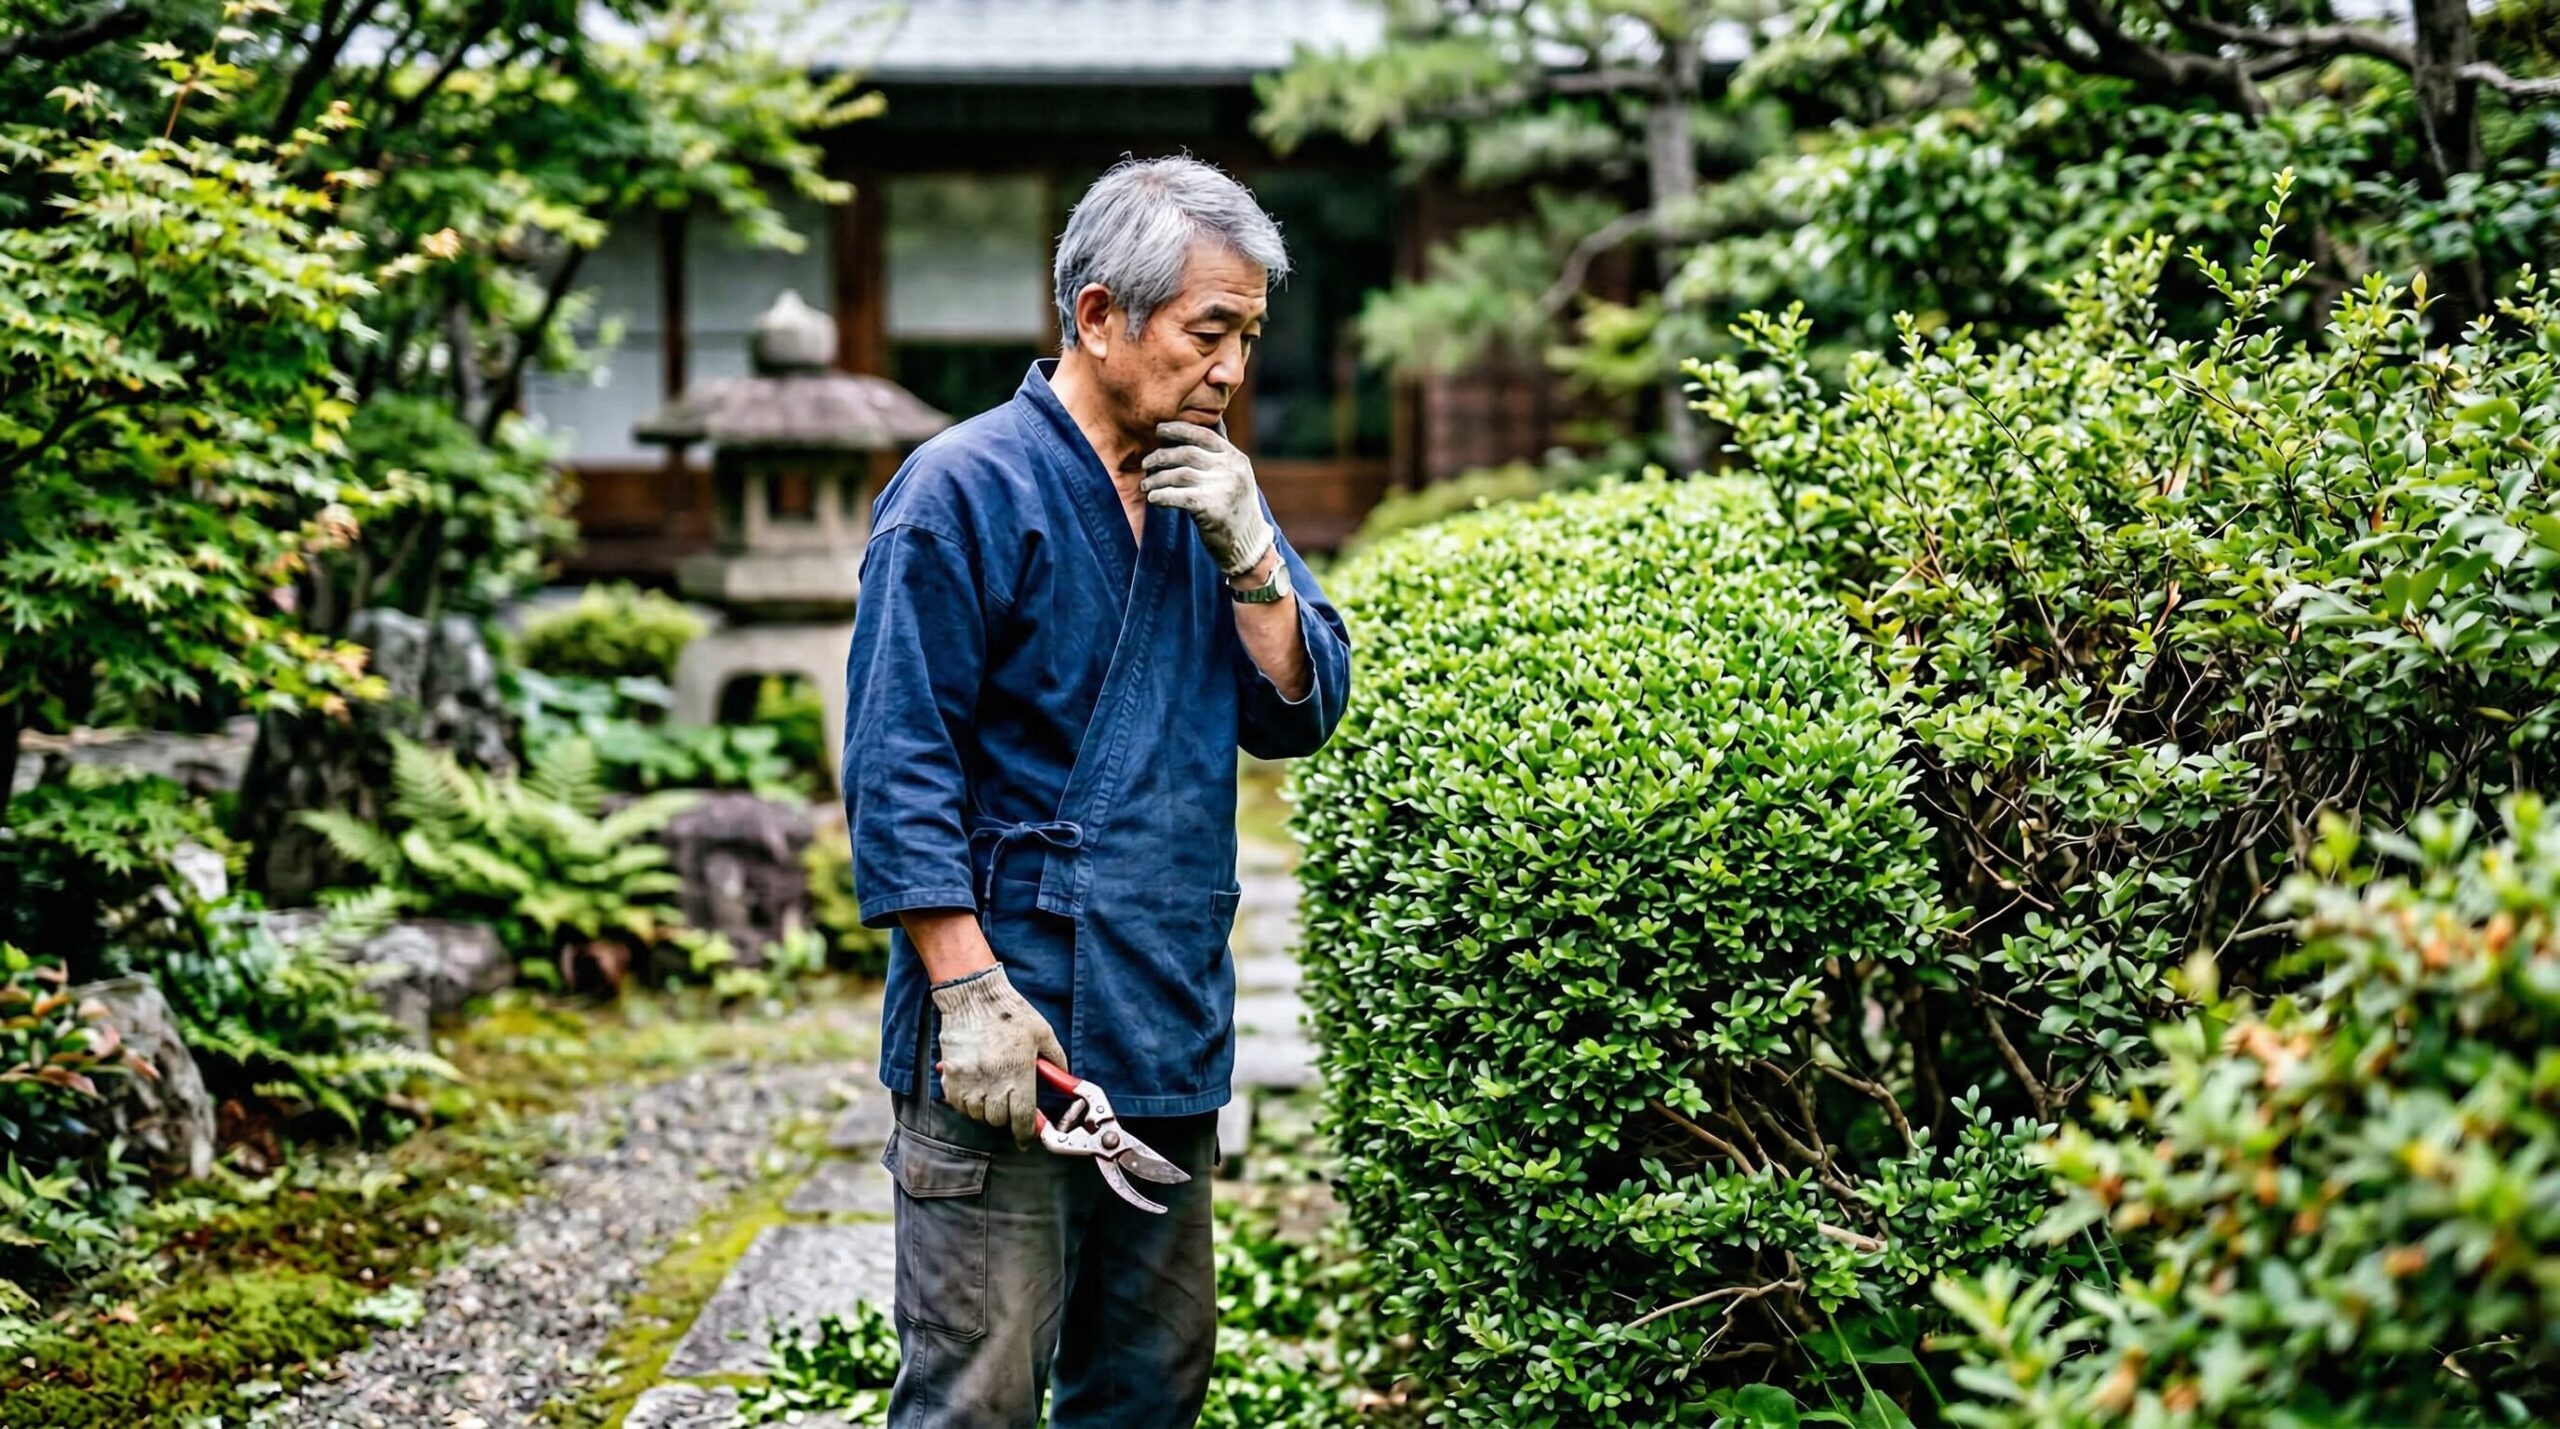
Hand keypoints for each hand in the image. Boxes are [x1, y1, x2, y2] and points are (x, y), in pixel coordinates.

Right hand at [930, 965, 1066, 1142]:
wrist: (974, 995)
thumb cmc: (1010, 1012)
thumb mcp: (1043, 1033)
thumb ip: (1056, 1060)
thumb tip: (1065, 1080)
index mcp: (1019, 1073)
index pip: (1021, 1117)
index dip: (1025, 1133)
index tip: (1026, 1138)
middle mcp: (993, 1081)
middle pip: (998, 1119)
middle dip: (1005, 1116)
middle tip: (1009, 1102)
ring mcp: (969, 1080)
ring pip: (976, 1114)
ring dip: (985, 1110)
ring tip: (991, 1092)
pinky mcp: (950, 1075)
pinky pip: (957, 1103)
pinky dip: (966, 1102)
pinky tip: (974, 1089)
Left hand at [1142, 421, 1275, 575]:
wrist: (1247, 544)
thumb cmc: (1235, 507)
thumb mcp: (1237, 474)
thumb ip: (1222, 450)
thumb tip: (1215, 420)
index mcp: (1236, 458)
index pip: (1204, 434)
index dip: (1179, 429)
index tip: (1160, 430)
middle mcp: (1231, 469)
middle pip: (1187, 453)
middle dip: (1161, 456)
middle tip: (1146, 463)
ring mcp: (1223, 488)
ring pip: (1179, 474)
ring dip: (1157, 479)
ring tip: (1146, 485)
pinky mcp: (1212, 509)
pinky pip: (1178, 496)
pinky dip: (1161, 496)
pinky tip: (1153, 499)